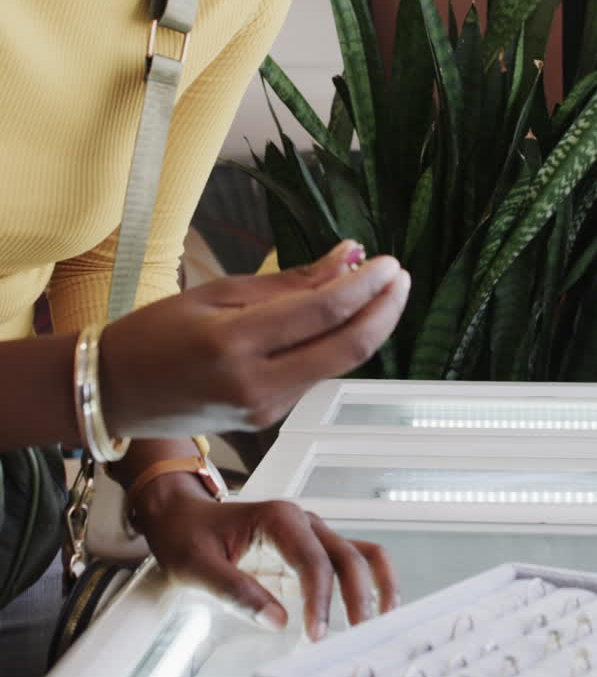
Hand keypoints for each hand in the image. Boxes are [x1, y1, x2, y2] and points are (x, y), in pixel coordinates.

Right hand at [101, 240, 410, 438]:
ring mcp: (265, 411)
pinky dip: (337, 344)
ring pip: (336, 365)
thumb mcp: (219, 292)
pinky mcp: (268, 420)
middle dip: (384, 310)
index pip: (324, 314)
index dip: (366, 286)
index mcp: (235, 345)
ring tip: (378, 287)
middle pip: (346, 349)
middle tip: (399, 276)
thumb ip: (290, 281)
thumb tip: (349, 255)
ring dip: (366, 326)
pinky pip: (315, 375)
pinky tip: (343, 318)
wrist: (116, 392)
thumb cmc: (156, 333)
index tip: (389, 262)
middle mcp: (256, 386)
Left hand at [133, 473, 398, 640]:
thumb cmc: (188, 537)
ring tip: (380, 622)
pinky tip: (373, 609)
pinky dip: (371, 581)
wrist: (182, 517)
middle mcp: (303, 522)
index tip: (317, 636)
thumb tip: (278, 620)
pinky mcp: (313, 550)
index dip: (320, 600)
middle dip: (357, 596)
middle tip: (356, 637)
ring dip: (376, 586)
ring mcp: (312, 534)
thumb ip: (235, 592)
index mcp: (277, 519)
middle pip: (347, 556)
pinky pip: (353, 559)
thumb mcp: (197, 566)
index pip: (313, 560)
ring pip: (359, 554)